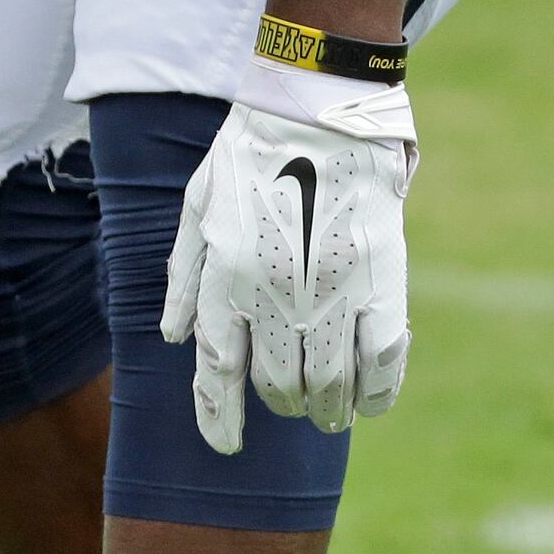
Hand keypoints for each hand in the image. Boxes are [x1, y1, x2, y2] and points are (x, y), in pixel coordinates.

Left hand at [159, 76, 415, 453]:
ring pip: (328, 385)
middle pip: (277, 386)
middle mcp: (276, 291)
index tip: (225, 447)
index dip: (219, 420)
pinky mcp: (382, 277)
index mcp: (227, 274)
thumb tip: (172, 337)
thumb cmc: (252, 151)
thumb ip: (183, 274)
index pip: (218, 372)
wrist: (320, 105)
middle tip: (290, 398)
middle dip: (281, 403)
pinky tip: (370, 398)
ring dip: (326, 409)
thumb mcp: (198, 203)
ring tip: (328, 410)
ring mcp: (332, 288)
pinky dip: (377, 391)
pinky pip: (382, 360)